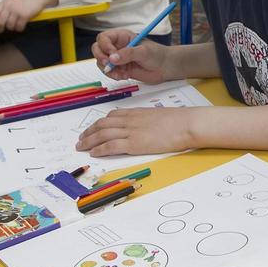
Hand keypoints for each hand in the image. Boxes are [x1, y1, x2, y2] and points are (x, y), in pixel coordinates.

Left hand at [0, 0, 52, 31]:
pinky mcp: (24, 15)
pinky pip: (19, 27)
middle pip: (0, 22)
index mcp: (5, 3)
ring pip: (9, 26)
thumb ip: (0, 7)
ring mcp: (17, 11)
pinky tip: (21, 25)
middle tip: (0, 30)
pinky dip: (19, 28)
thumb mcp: (10, 0)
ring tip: (15, 25)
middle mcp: (9, 6)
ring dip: (11, 28)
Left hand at [75, 105, 196, 155]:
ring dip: (89, 141)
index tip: (93, 128)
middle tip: (81, 139)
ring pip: (102, 134)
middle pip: (102, 124)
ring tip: (82, 147)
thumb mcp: (158, 115)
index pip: (112, 116)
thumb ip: (146, 120)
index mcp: (136, 113)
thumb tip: (144, 126)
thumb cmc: (178, 121)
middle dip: (89, 132)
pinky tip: (93, 153)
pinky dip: (100, 149)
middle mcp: (130, 120)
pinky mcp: (134, 144)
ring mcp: (131, 131)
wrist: (185, 124)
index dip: (99, 123)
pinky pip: (111, 146)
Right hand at [92, 28, 169, 81]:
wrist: (164, 68)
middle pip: (97, 49)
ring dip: (108, 69)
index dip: (104, 46)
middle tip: (108, 66)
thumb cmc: (157, 54)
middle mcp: (117, 46)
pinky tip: (124, 76)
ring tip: (121, 74)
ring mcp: (117, 58)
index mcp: (121, 37)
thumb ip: (128, 54)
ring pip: (101, 62)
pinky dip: (113, 76)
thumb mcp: (143, 52)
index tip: (111, 55)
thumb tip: (112, 58)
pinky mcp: (119, 69)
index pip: (104, 38)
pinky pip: (108, 72)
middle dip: (100, 58)